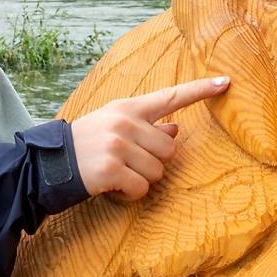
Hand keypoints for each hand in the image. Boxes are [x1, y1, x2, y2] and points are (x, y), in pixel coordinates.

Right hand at [65, 75, 229, 200]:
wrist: (51, 163)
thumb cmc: (87, 144)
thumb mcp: (114, 126)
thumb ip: (146, 126)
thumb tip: (176, 129)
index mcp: (128, 108)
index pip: (171, 96)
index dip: (200, 90)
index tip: (225, 82)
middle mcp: (125, 122)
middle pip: (170, 148)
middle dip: (154, 162)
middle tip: (128, 162)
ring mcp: (118, 145)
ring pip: (158, 171)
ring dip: (141, 180)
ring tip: (117, 173)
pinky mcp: (112, 169)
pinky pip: (141, 189)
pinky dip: (130, 194)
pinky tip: (113, 187)